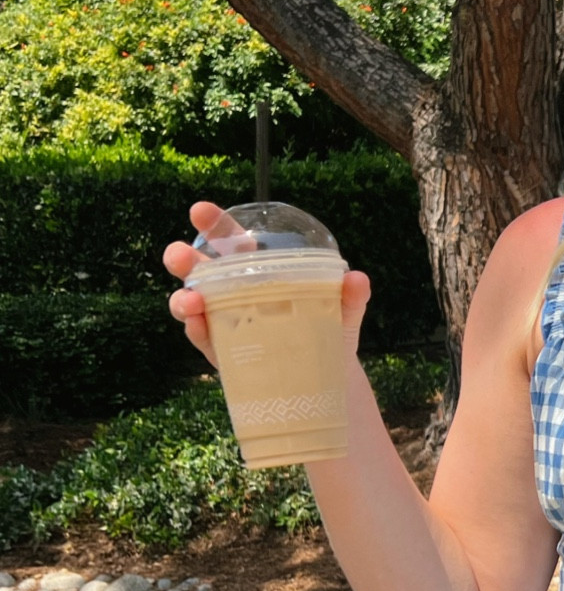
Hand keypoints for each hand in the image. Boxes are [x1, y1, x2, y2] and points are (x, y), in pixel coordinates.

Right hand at [163, 199, 371, 368]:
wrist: (327, 379)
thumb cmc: (328, 332)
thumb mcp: (343, 312)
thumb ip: (350, 296)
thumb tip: (356, 279)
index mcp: (258, 270)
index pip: (230, 240)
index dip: (214, 224)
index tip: (200, 211)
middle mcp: (233, 292)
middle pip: (199, 270)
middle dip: (183, 259)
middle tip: (179, 256)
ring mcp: (223, 322)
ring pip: (190, 305)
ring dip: (183, 300)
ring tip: (191, 301)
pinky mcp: (223, 353)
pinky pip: (203, 340)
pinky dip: (197, 332)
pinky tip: (198, 326)